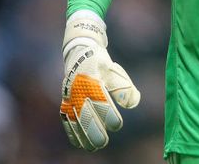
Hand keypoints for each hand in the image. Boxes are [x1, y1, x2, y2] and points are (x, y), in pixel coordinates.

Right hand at [59, 12, 139, 150]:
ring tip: (93, 147)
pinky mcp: (65, 100)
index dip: (109, 115)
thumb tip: (133, 103)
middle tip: (104, 142)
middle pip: (85, 114)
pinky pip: (66, 118)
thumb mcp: (113, 69)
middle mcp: (78, 89)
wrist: (79, 50)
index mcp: (92, 79)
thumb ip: (123, 86)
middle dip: (93, 130)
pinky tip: (79, 143)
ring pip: (74, 119)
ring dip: (83, 135)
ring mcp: (69, 95)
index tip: (117, 125)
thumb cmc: (100, 61)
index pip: (100, 101)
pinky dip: (72, 132)